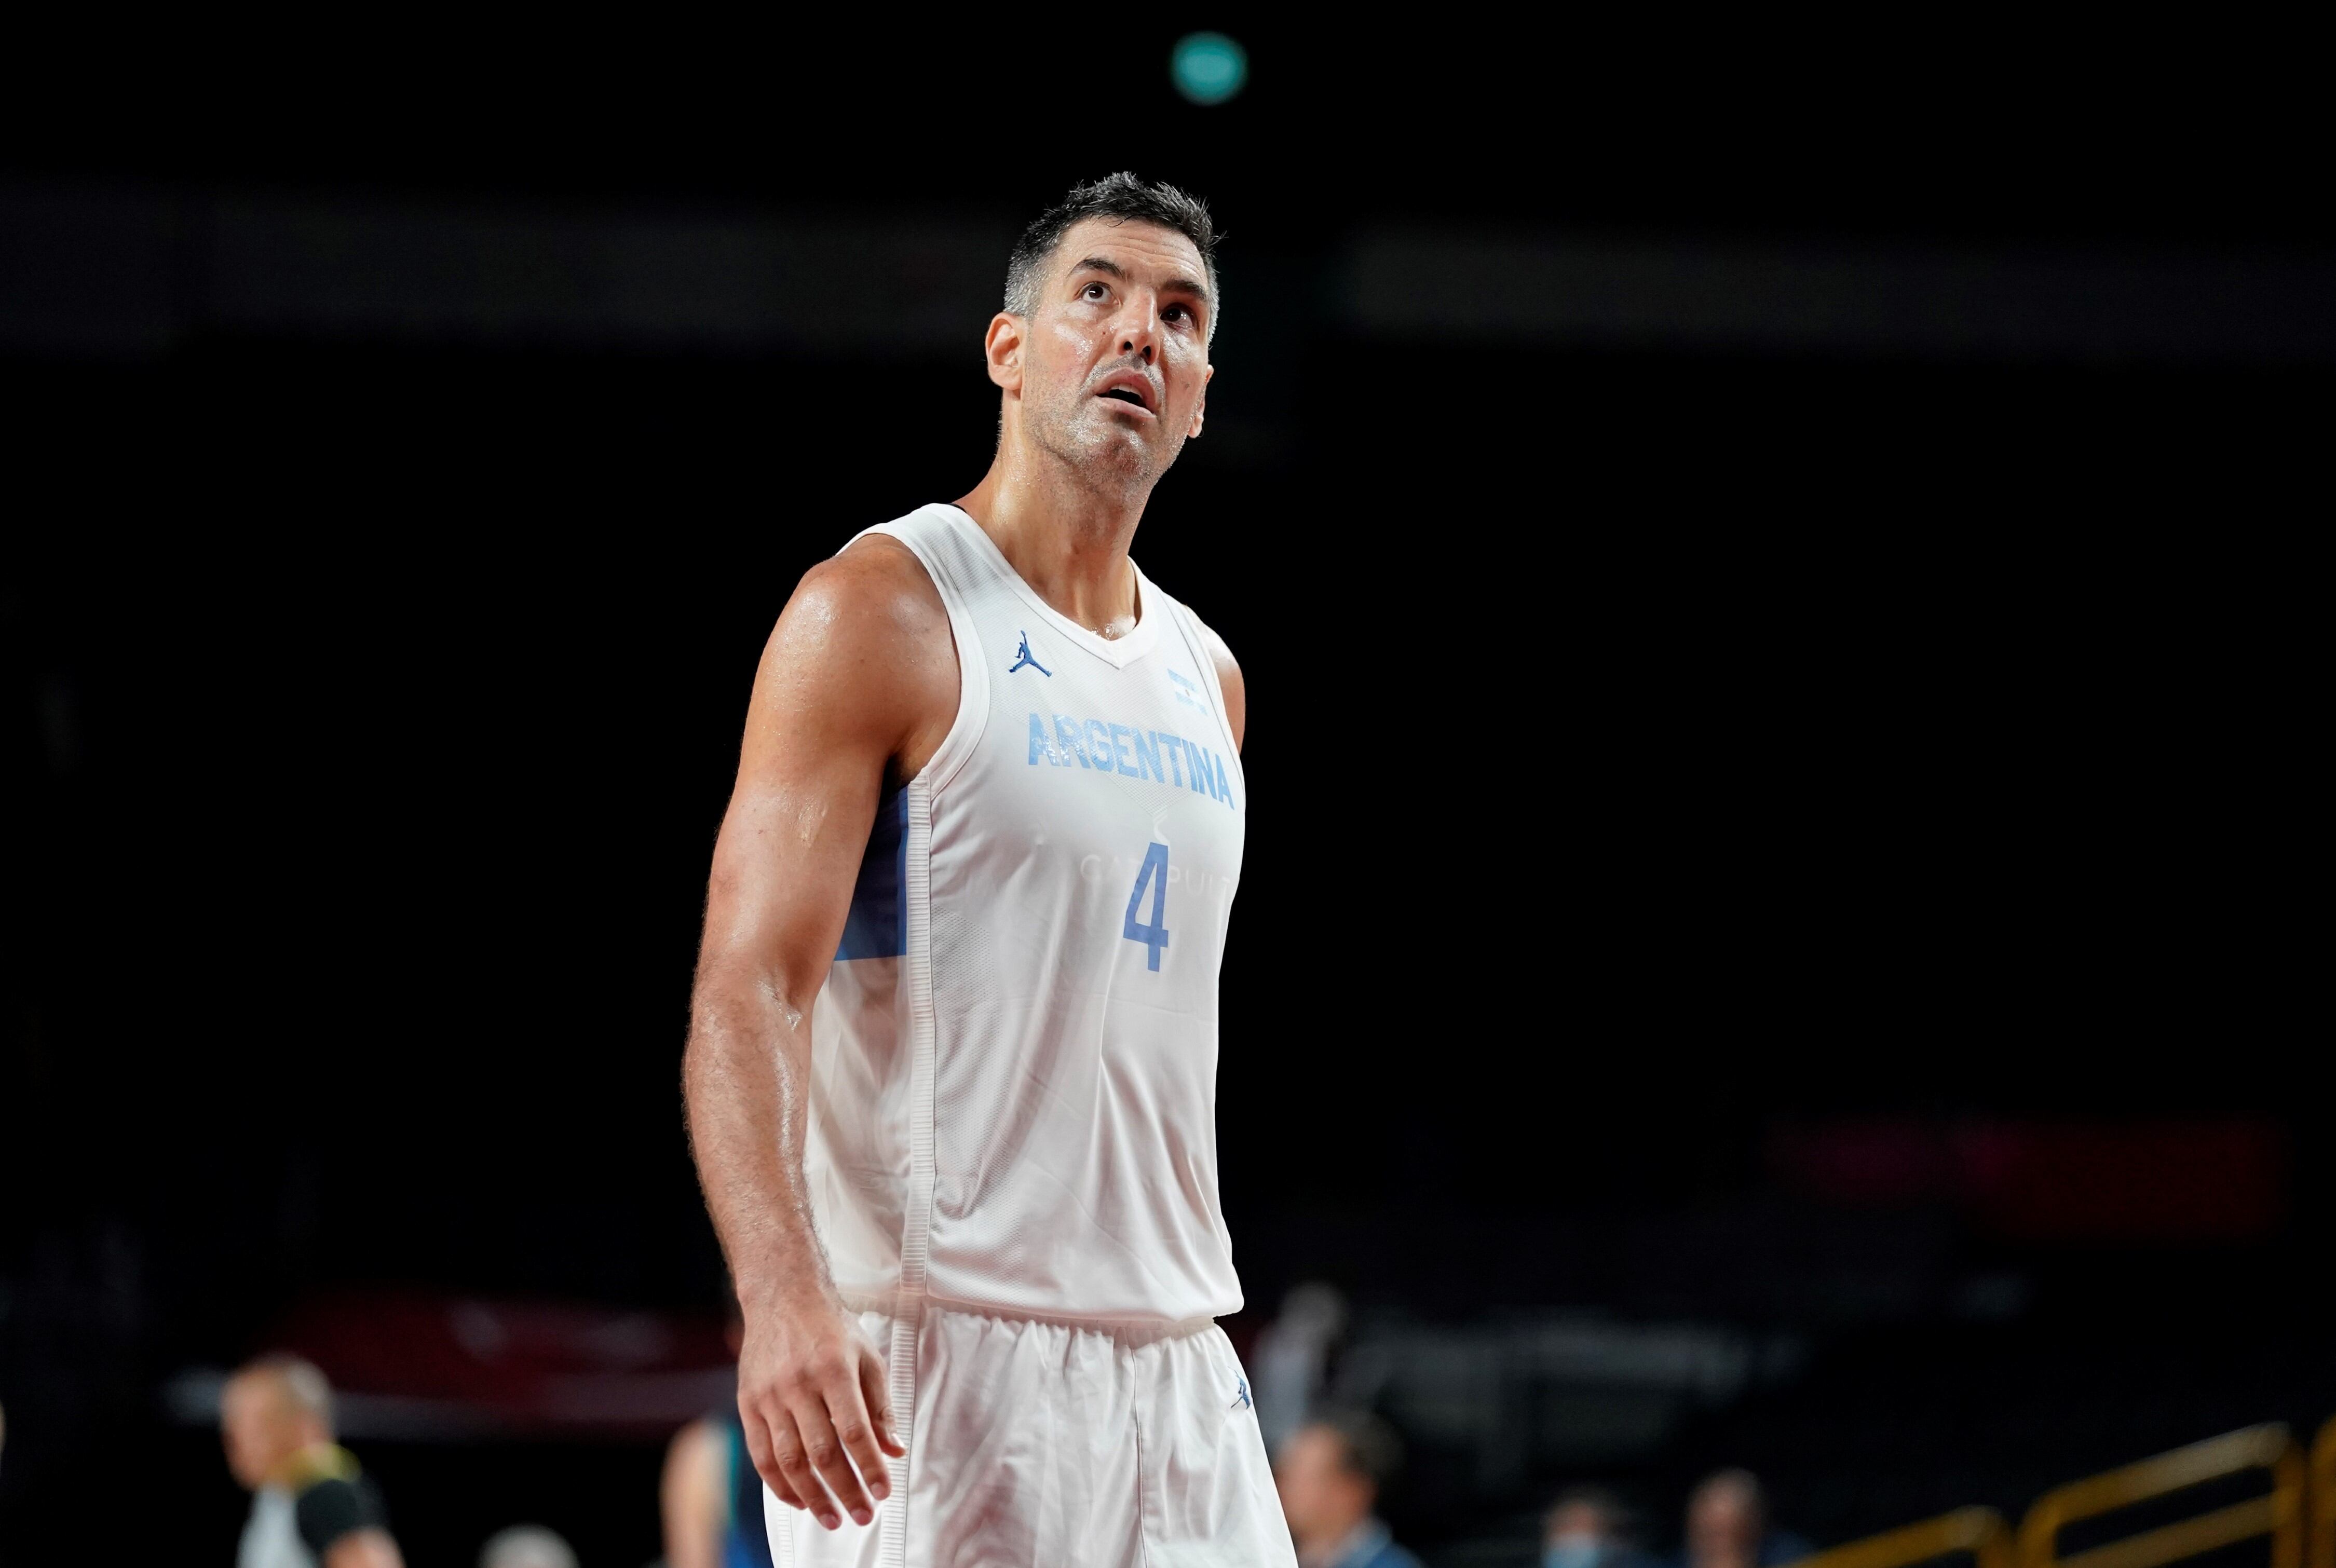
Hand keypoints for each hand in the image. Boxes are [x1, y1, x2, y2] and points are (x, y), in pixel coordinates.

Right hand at [737, 1287, 905, 1530]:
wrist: (782, 1296)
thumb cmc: (832, 1328)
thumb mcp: (867, 1357)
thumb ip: (880, 1406)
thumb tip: (893, 1450)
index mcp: (833, 1369)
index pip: (854, 1431)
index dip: (869, 1466)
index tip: (883, 1492)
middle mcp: (798, 1384)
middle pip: (822, 1452)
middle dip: (844, 1491)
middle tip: (862, 1515)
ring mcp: (769, 1395)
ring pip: (789, 1460)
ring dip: (812, 1496)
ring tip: (832, 1518)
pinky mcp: (747, 1403)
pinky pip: (761, 1455)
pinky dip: (779, 1484)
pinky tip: (798, 1500)